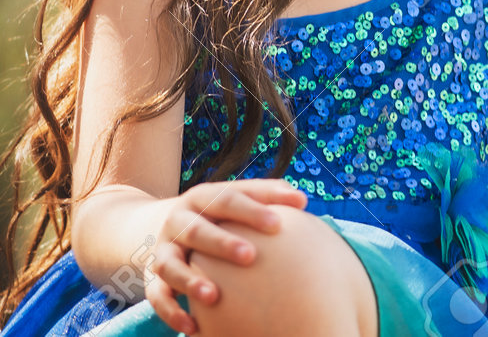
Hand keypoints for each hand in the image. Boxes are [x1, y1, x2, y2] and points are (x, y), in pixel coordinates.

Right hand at [144, 178, 307, 332]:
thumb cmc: (222, 212)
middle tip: (250, 256)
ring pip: (169, 265)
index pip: (228, 199)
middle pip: (197, 231)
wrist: (169, 223)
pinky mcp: (153, 277)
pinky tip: (192, 327)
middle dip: (222, 243)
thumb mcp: (239, 197)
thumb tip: (302, 201)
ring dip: (189, 281)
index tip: (279, 224)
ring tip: (214, 297)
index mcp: (203, 197)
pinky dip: (171, 312)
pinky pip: (156, 296)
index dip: (252, 211)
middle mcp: (179, 221)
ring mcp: (163, 249)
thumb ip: (268, 196)